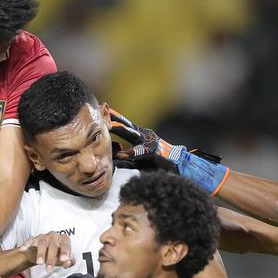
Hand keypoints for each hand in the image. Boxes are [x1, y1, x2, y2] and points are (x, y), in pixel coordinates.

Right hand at [19, 231, 73, 272]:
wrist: (44, 251)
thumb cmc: (56, 254)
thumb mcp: (63, 259)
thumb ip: (68, 261)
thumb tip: (69, 262)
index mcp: (63, 239)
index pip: (65, 243)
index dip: (65, 251)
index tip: (64, 259)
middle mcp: (54, 236)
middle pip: (53, 245)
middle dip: (51, 258)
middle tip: (49, 268)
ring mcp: (43, 237)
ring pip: (42, 244)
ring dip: (41, 254)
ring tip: (39, 263)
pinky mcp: (34, 239)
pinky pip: (30, 241)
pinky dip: (26, 245)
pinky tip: (23, 249)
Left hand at [106, 106, 228, 193]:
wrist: (177, 167)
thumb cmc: (156, 164)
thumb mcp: (136, 161)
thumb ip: (124, 158)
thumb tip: (111, 157)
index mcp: (139, 136)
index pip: (123, 125)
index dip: (112, 118)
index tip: (100, 109)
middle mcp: (144, 135)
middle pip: (125, 125)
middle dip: (113, 118)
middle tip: (101, 110)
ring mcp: (149, 141)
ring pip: (132, 134)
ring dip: (121, 129)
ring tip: (109, 126)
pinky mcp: (154, 151)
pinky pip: (140, 152)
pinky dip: (131, 153)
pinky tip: (122, 154)